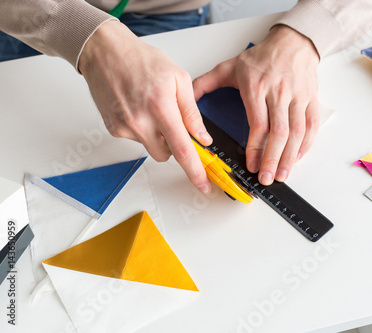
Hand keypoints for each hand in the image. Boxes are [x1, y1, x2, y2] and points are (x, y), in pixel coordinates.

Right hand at [79, 21, 212, 193]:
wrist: (105, 51)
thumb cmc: (141, 60)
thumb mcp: (178, 79)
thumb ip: (191, 112)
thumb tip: (203, 137)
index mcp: (161, 108)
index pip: (182, 150)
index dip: (195, 171)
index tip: (203, 185)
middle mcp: (140, 122)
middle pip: (167, 155)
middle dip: (175, 146)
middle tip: (174, 123)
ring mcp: (124, 127)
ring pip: (151, 147)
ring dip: (158, 136)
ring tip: (152, 108)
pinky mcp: (113, 129)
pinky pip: (136, 139)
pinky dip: (142, 129)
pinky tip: (138, 108)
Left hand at [193, 25, 319, 184]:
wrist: (292, 43)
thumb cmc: (262, 57)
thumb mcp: (229, 67)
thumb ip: (206, 83)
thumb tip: (185, 99)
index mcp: (257, 89)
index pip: (259, 125)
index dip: (256, 149)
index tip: (252, 166)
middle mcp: (279, 94)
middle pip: (279, 133)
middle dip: (272, 160)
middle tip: (266, 178)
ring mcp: (297, 98)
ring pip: (297, 133)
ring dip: (289, 157)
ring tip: (281, 174)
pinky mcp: (310, 100)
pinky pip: (312, 126)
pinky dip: (306, 144)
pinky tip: (297, 157)